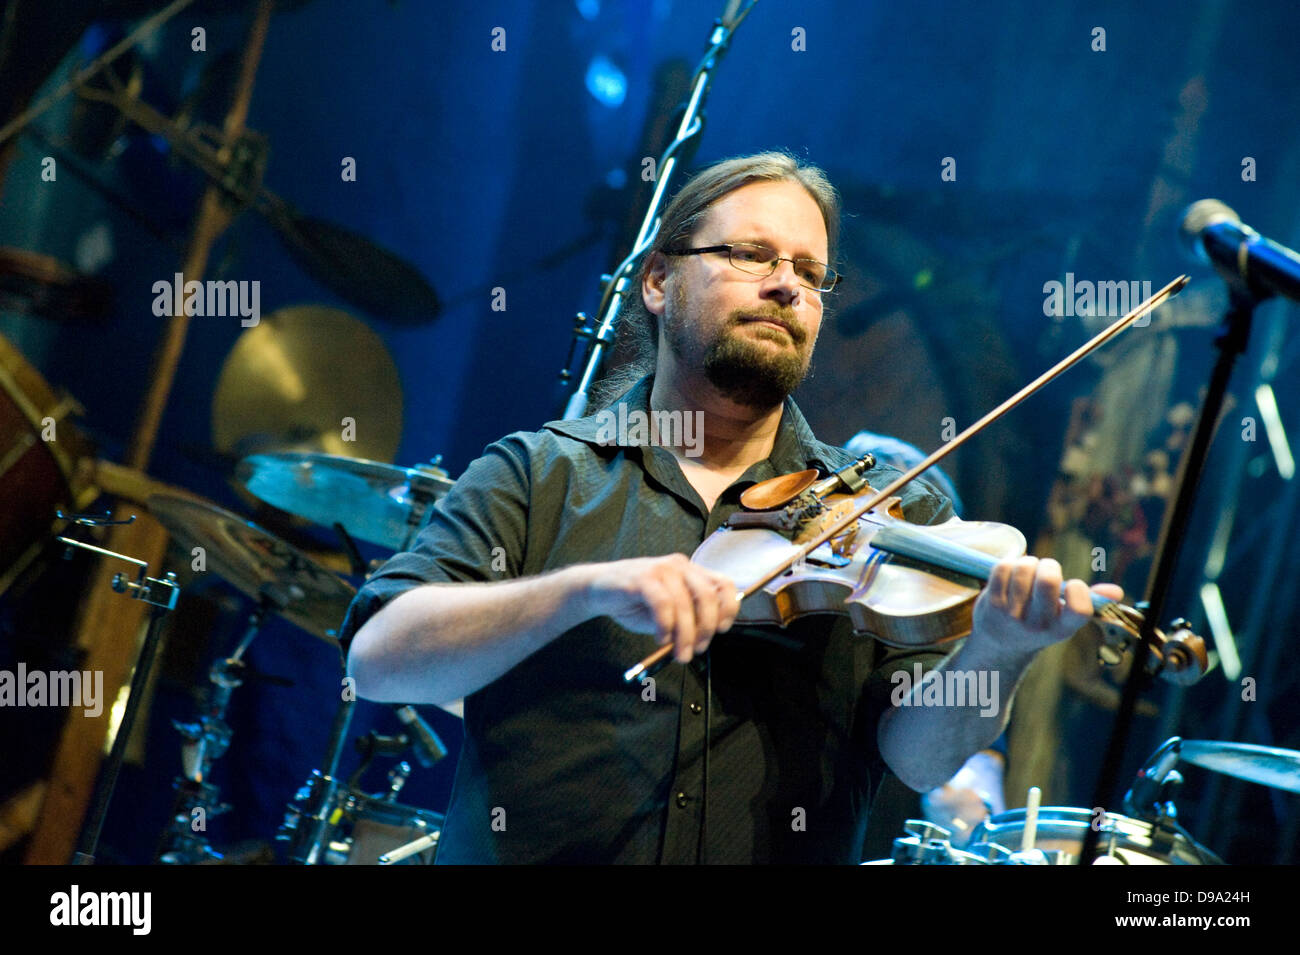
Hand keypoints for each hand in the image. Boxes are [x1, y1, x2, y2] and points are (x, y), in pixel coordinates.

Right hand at [582, 554, 738, 662]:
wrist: (598, 589)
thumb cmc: (635, 602)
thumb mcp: (668, 613)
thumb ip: (687, 621)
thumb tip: (701, 641)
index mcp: (691, 572)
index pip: (724, 584)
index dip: (728, 608)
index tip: (721, 630)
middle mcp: (680, 566)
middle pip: (707, 595)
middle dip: (705, 628)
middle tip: (697, 649)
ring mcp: (661, 569)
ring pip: (685, 603)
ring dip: (684, 634)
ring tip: (678, 652)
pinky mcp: (642, 577)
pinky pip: (662, 604)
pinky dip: (665, 625)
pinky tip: (660, 638)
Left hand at [970, 556, 1122, 660]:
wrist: (1000, 642)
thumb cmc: (1040, 621)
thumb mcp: (1064, 618)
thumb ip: (1088, 601)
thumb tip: (1116, 592)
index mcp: (1063, 628)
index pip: (1079, 609)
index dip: (1077, 589)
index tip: (1071, 585)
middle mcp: (1038, 625)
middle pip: (1047, 580)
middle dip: (1048, 565)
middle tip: (1045, 570)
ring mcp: (1012, 615)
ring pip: (1024, 569)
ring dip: (1027, 562)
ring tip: (1026, 571)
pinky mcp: (991, 604)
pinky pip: (1003, 568)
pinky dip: (1008, 564)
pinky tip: (1010, 573)